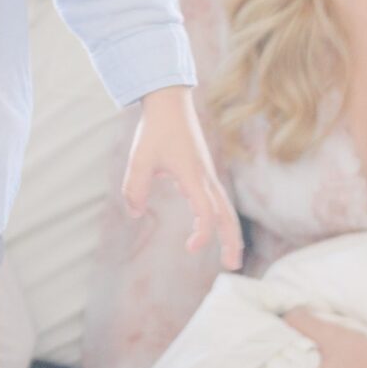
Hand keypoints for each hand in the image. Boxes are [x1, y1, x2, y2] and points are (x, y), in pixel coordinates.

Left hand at [122, 86, 243, 270]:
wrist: (169, 101)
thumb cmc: (155, 129)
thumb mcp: (139, 159)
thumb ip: (134, 188)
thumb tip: (135, 213)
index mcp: (193, 176)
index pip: (207, 212)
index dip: (204, 233)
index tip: (190, 248)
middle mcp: (205, 177)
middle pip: (227, 214)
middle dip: (231, 241)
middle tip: (232, 266)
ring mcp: (207, 174)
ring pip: (225, 208)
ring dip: (229, 232)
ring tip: (230, 256)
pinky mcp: (202, 170)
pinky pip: (216, 199)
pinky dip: (219, 217)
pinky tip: (207, 226)